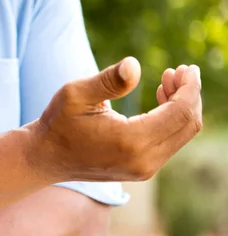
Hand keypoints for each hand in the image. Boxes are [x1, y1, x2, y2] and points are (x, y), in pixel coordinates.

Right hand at [31, 57, 201, 181]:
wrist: (45, 158)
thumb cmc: (58, 123)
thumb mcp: (75, 94)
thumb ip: (108, 80)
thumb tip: (134, 65)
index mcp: (131, 142)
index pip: (181, 112)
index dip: (190, 87)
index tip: (185, 67)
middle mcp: (143, 161)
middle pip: (188, 125)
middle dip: (190, 95)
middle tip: (177, 71)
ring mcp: (143, 170)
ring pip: (182, 134)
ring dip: (181, 106)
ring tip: (167, 82)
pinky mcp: (141, 170)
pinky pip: (170, 142)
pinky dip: (171, 120)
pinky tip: (160, 100)